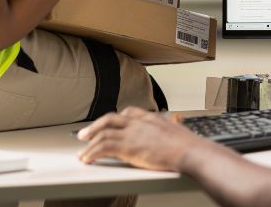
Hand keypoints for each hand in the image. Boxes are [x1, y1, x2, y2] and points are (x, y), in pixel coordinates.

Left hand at [77, 107, 204, 170]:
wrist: (188, 151)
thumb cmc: (188, 144)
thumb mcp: (181, 128)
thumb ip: (175, 123)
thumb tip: (177, 119)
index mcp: (150, 118)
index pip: (128, 112)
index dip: (116, 118)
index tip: (108, 125)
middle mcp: (138, 123)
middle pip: (110, 119)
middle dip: (95, 127)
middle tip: (84, 134)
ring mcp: (132, 134)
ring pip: (103, 134)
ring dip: (89, 144)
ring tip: (82, 153)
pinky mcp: (128, 147)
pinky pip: (103, 148)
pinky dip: (92, 153)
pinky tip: (88, 158)